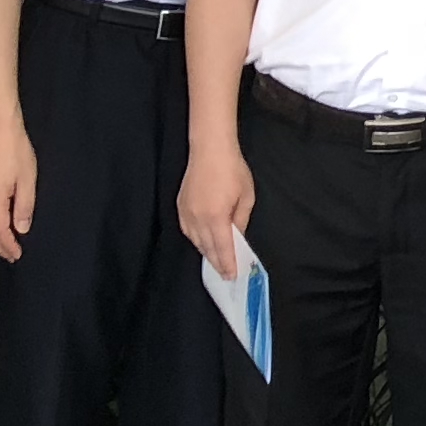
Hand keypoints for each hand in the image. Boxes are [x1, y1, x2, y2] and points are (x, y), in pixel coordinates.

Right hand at [177, 140, 256, 274]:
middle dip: (217, 262)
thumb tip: (237, 236)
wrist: (210, 150)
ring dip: (206, 252)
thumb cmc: (233, 170)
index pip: (222, 248)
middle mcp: (198, 219)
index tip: (231, 276)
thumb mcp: (246, 196)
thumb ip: (240, 220)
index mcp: (216, 217)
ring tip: (216, 261)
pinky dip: (196, 239)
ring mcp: (186, 213)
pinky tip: (203, 242)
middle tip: (225, 273)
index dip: (227, 264)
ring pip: (196, 241)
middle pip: (207, 248)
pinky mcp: (180, 207)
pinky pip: (188, 231)